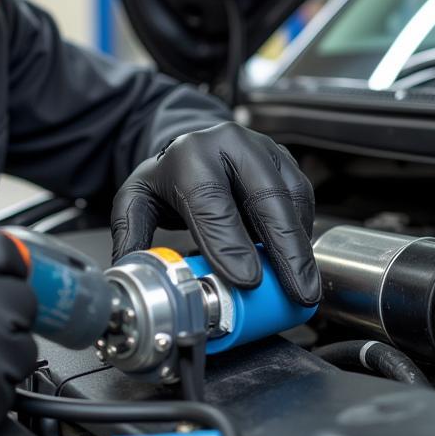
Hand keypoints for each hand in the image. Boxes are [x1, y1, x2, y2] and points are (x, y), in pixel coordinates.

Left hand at [111, 121, 318, 302]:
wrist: (190, 147)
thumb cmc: (167, 179)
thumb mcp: (136, 200)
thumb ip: (130, 236)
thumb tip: (132, 274)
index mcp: (190, 154)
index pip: (211, 201)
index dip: (229, 242)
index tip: (246, 279)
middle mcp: (231, 145)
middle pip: (264, 196)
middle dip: (284, 249)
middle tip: (296, 290)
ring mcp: (263, 149)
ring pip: (291, 196)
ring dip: (300, 245)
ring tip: (304, 286)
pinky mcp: (284, 161)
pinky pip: (302, 198)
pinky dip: (303, 232)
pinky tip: (298, 261)